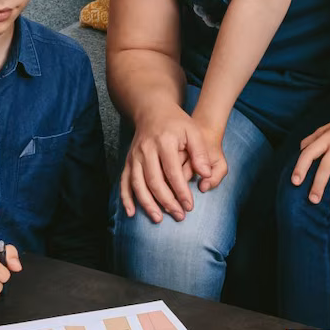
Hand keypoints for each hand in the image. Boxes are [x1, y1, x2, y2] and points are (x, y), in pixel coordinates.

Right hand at [117, 104, 216, 222]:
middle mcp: (146, 150)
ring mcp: (135, 156)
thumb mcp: (193, 131)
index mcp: (164, 142)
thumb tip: (205, 175)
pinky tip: (131, 213)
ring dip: (147, 204)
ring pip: (138, 184)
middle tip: (179, 216)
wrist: (153, 110)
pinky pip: (124, 182)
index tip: (189, 206)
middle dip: (166, 201)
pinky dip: (126, 198)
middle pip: (154, 181)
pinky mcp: (128, 161)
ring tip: (158, 219)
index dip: (181, 191)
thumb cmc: (177, 123)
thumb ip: (200, 152)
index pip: (172, 171)